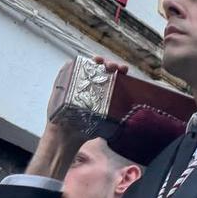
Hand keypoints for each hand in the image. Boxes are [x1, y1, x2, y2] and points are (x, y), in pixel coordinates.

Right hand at [33, 56, 127, 176]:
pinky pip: (68, 69)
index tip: (123, 69)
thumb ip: (116, 117)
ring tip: (98, 60)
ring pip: (87, 65)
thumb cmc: (87, 128)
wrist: (66, 136)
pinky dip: (72, 64)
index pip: (115, 75)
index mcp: (105, 90)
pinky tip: (78, 62)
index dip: (120, 70)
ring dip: (94, 60)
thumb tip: (133, 121)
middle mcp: (92, 83)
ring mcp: (77, 82)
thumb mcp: (105, 121)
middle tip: (111, 66)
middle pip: (103, 68)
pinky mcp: (63, 84)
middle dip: (109, 63)